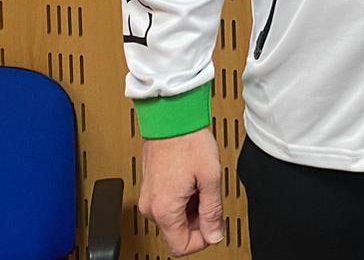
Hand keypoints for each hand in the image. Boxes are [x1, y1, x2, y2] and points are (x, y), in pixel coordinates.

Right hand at [138, 129, 224, 254]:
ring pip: (173, 219)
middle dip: (198, 222)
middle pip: (177, 233)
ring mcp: (148, 197)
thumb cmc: (188, 141)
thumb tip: (214, 233)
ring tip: (202, 185)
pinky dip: (183, 199)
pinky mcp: (150, 188)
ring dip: (191, 209)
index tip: (215, 227)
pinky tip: (192, 181)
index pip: (180, 246)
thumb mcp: (210, 177)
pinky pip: (167, 205)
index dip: (202, 240)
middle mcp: (151, 207)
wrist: (171, 117)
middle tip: (212, 200)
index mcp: (164, 209)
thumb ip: (212, 210)